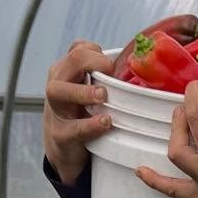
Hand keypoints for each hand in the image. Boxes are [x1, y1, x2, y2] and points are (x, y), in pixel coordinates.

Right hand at [43, 40, 111, 185]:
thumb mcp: (92, 91)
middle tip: (111, 72)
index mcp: (67, 71)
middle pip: (72, 60)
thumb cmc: (84, 113)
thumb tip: (141, 70)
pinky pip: (73, 128)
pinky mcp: (60, 134)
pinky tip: (104, 122)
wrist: (64, 148)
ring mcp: (56, 108)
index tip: (114, 66)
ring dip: (84, 91)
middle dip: (94, 62)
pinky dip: (90, 125)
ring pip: (60, 91)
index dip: (98, 52)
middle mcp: (58, 84)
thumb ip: (108, 80)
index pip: (80, 49)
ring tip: (103, 96)